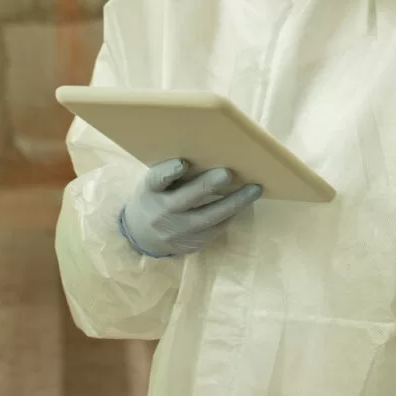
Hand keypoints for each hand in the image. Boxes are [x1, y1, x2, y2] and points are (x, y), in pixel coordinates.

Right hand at [119, 159, 262, 257]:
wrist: (142, 236)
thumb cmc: (155, 198)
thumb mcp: (154, 183)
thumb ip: (172, 172)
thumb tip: (208, 152)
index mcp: (151, 190)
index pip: (157, 180)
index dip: (169, 172)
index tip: (183, 163)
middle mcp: (163, 212)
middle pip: (185, 200)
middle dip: (207, 187)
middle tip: (227, 173)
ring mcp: (178, 231)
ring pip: (208, 218)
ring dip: (233, 203)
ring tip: (254, 189)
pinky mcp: (193, 243)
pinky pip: (216, 229)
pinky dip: (231, 215)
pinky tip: (245, 203)